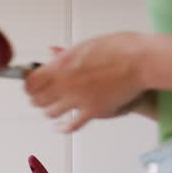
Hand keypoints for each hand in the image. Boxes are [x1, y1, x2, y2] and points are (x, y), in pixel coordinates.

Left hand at [25, 33, 151, 131]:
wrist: (143, 60)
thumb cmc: (119, 48)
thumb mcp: (86, 45)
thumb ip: (65, 53)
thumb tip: (51, 53)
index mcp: (61, 65)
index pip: (31, 82)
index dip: (28, 85)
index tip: (30, 85)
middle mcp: (65, 83)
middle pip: (37, 99)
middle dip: (36, 98)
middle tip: (39, 97)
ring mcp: (78, 98)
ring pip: (50, 112)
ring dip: (49, 111)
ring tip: (51, 108)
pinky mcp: (93, 110)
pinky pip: (71, 125)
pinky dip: (63, 127)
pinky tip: (59, 127)